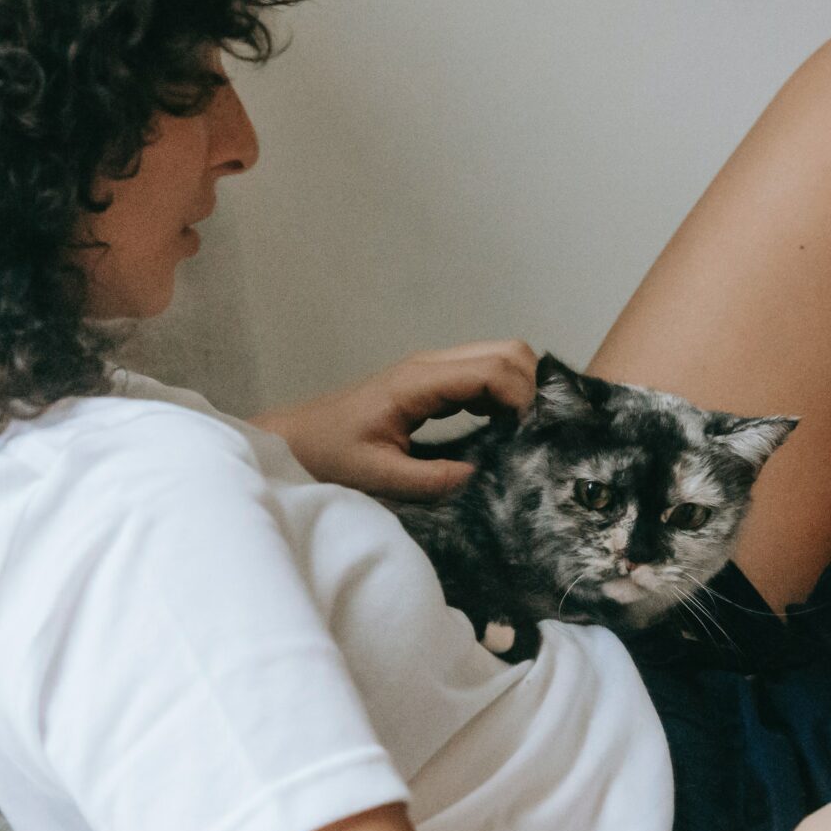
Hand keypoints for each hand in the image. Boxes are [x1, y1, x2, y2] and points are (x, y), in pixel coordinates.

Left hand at [249, 341, 539, 500]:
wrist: (298, 439)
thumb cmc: (330, 454)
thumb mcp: (378, 475)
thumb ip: (431, 480)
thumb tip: (483, 477)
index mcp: (418, 382)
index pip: (492, 368)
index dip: (522, 397)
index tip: (530, 435)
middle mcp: (431, 366)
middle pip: (506, 351)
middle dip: (531, 387)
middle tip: (532, 433)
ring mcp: (432, 370)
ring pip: (499, 357)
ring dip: (519, 389)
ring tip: (520, 434)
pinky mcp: (432, 382)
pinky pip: (482, 374)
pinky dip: (502, 394)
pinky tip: (499, 429)